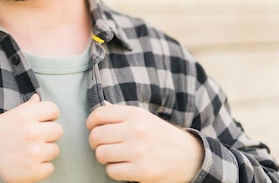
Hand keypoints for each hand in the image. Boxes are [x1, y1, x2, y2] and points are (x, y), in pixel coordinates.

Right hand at [0, 94, 62, 182]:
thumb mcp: (5, 117)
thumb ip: (25, 108)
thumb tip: (37, 98)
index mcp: (25, 115)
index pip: (53, 109)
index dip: (49, 115)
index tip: (44, 121)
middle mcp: (33, 132)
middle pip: (58, 130)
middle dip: (48, 134)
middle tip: (35, 138)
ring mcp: (35, 153)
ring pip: (55, 149)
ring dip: (45, 152)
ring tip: (29, 152)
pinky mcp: (34, 171)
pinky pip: (50, 167)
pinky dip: (41, 168)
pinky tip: (28, 164)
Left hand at [86, 103, 203, 182]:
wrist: (188, 156)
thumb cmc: (159, 135)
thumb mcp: (142, 117)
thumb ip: (119, 113)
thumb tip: (98, 108)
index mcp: (134, 114)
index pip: (98, 115)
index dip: (91, 123)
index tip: (94, 129)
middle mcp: (136, 130)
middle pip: (96, 136)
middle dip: (95, 143)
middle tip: (104, 145)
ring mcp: (138, 151)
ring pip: (101, 154)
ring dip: (104, 158)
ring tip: (114, 156)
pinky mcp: (142, 171)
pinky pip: (111, 171)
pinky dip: (114, 171)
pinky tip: (124, 166)